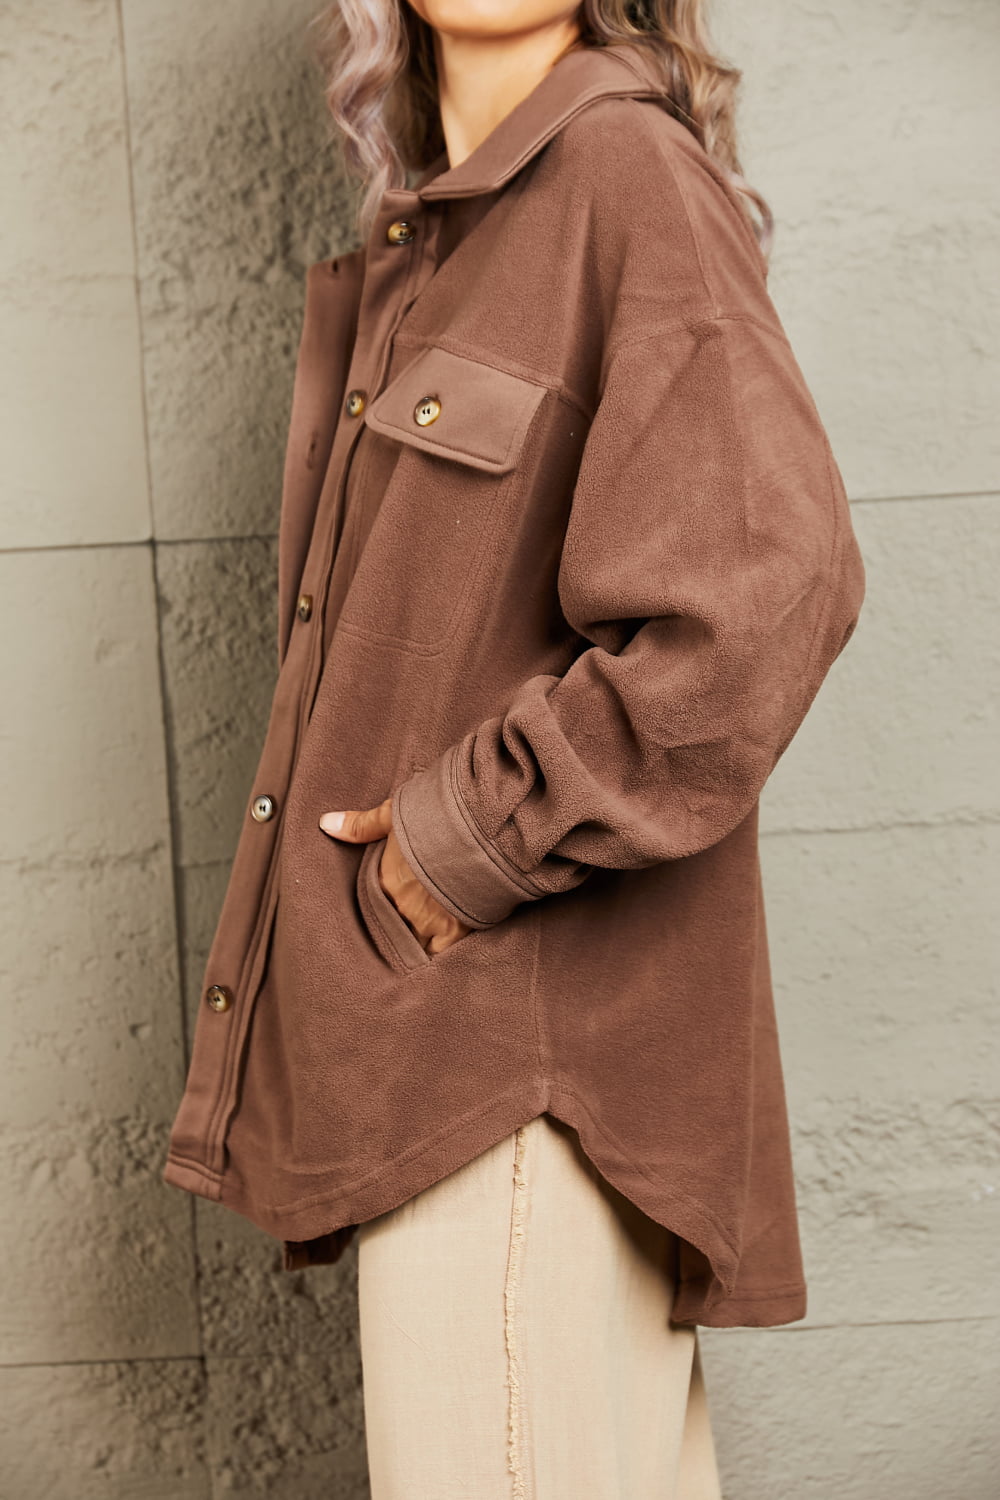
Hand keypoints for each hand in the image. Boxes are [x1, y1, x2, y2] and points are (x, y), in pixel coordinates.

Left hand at [319, 797, 471, 955]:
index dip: (380, 911)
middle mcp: (401, 907)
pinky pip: (440, 954)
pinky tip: (438, 957)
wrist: (475, 826)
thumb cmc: (433, 816)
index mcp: (385, 881)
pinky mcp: (454, 930)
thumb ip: (361, 825)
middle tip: (400, 935)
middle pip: (393, 929)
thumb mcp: (393, 814)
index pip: (374, 907)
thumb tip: (325, 823)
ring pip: (414, 944)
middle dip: (397, 932)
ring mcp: (427, 921)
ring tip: (418, 949)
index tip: (386, 912)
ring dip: (416, 944)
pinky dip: (438, 955)